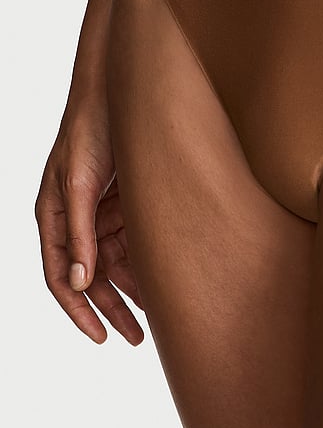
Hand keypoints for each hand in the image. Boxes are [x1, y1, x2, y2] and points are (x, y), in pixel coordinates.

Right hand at [35, 89, 143, 344]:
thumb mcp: (82, 183)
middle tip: (138, 338)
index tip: (101, 338)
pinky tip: (164, 277)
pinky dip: (145, 260)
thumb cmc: (91, 129)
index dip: (80, 311)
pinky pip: (132, 240)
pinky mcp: (123, 200)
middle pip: (91, 276)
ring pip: (115, 262)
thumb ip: (79, 232)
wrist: (120, 89)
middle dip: (113, 308)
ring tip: (160, 314)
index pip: (60, 277)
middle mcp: (74, 218)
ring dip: (133, 287)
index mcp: (53, 215)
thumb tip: (78, 281)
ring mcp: (99, 210)